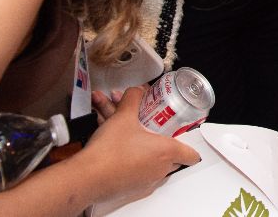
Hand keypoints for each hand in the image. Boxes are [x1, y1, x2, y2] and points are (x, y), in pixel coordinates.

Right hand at [77, 86, 201, 202]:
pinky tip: (108, 135)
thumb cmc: (110, 151)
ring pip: (145, 154)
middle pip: (168, 152)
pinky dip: (125, 151)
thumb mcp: (124, 115)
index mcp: (166, 152)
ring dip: (135, 137)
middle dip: (157, 135)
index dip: (189, 144)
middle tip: (147, 123)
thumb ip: (133, 98)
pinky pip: (133, 164)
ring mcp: (144, 180)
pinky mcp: (129, 186)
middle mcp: (159, 170)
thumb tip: (137, 90)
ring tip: (116, 120)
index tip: (184, 135)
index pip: (191, 155)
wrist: (86, 176)